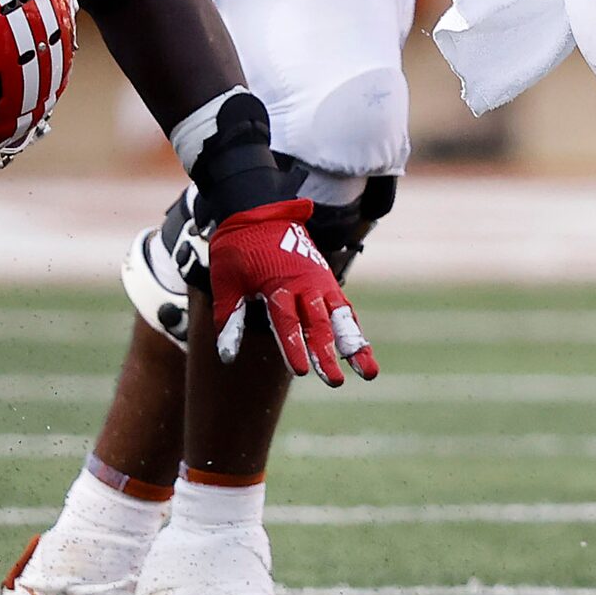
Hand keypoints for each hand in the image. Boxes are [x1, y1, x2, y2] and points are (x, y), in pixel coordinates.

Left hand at [206, 198, 377, 386]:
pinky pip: (343, 308)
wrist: (259, 213)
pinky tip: (360, 351)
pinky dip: (352, 329)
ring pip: (341, 318)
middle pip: (319, 325)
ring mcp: (320, 281)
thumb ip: (231, 319)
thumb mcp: (226, 282)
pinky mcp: (326, 281)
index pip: (288, 322)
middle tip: (334, 382)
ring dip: (354, 345)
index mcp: (279, 284)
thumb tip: (227, 357)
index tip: (302, 371)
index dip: (294, 348)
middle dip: (327, 354)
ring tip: (369, 371)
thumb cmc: (238, 250)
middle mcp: (305, 284)